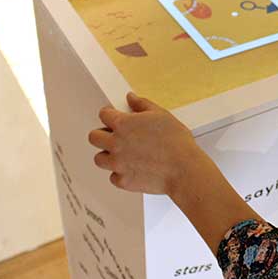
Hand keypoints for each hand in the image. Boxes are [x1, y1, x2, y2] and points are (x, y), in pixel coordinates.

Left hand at [88, 92, 206, 194]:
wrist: (183, 169)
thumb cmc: (176, 142)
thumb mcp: (162, 115)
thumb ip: (142, 104)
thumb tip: (131, 98)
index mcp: (124, 124)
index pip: (103, 115)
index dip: (109, 115)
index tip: (113, 117)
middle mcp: (116, 143)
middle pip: (93, 137)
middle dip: (102, 135)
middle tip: (114, 136)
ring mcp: (117, 163)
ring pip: (99, 159)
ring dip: (108, 155)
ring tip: (122, 155)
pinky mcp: (123, 180)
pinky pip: (113, 176)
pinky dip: (121, 173)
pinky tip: (133, 169)